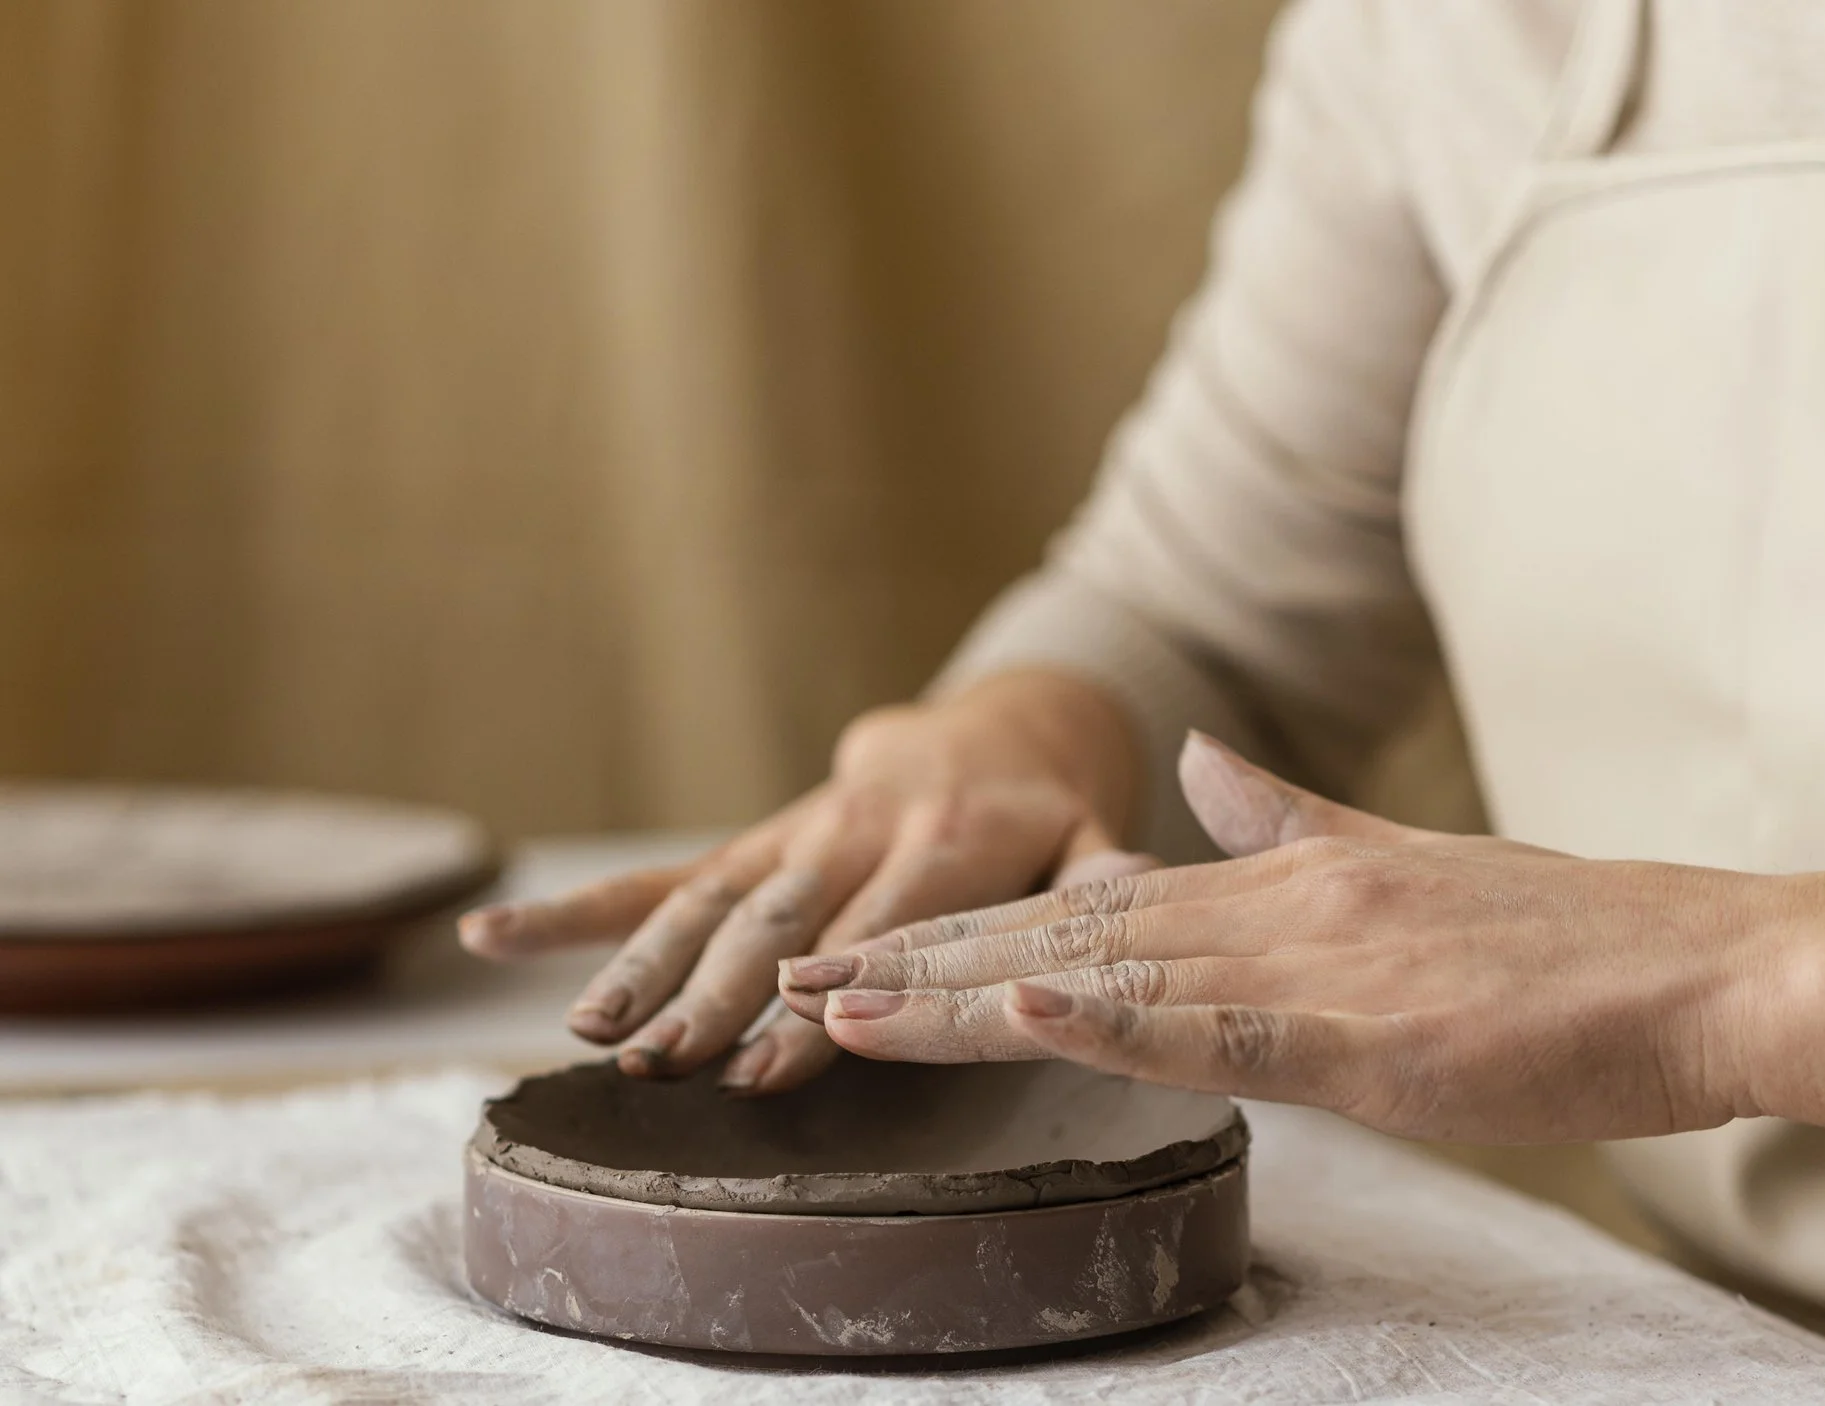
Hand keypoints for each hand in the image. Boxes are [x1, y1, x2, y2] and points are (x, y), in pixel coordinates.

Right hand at [458, 670, 1154, 1093]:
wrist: (1006, 726)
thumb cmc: (1058, 810)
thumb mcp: (1098, 834)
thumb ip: (1107, 866)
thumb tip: (1137, 887)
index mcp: (954, 835)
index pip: (887, 919)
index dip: (828, 990)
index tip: (772, 1059)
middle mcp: (864, 826)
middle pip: (783, 916)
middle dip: (718, 992)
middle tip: (663, 1063)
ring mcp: (801, 829)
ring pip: (712, 896)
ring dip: (646, 964)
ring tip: (591, 1033)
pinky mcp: (762, 837)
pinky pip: (670, 871)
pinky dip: (586, 906)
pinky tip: (500, 937)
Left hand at [778, 732, 1788, 1143]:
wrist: (1706, 963)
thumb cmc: (1573, 945)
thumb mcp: (1409, 866)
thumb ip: (1292, 820)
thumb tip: (1204, 760)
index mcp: (1284, 887)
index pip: (1087, 910)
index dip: (959, 931)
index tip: (852, 946)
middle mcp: (1277, 911)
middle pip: (1059, 939)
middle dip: (911, 964)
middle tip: (775, 984)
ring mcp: (1319, 967)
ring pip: (1104, 979)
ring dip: (959, 996)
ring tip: (831, 1009)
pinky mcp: (1372, 1034)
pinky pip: (1222, 1031)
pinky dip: (1111, 1022)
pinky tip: (1020, 1015)